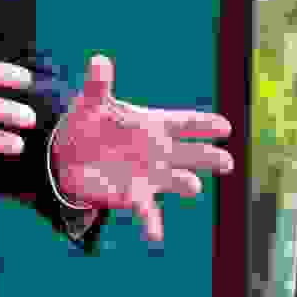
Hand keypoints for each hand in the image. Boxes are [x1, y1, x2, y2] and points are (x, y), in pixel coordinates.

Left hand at [46, 52, 235, 244]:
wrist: (69, 157)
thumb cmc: (88, 125)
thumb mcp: (91, 105)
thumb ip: (98, 86)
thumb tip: (99, 60)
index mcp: (154, 124)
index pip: (184, 122)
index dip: (204, 124)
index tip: (225, 127)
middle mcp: (159, 151)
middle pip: (191, 153)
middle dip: (209, 157)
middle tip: (227, 162)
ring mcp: (151, 175)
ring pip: (177, 180)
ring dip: (185, 183)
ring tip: (192, 186)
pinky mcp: (136, 195)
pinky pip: (148, 210)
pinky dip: (152, 222)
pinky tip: (155, 235)